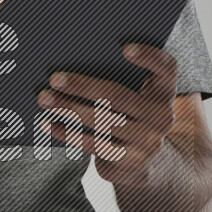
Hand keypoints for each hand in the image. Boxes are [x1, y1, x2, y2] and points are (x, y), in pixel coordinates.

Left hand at [35, 42, 178, 186]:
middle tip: (54, 78)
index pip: (166, 68)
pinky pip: (94, 144)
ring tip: (44, 99)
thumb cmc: (130, 117)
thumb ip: (121, 78)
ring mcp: (148, 141)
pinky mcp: (131, 161)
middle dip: (82, 86)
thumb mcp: (136, 97)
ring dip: (69, 108)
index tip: (124, 48)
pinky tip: (49, 123)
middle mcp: (162, 116)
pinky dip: (68, 132)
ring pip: (102, 121)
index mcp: (164, 92)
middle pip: (119, 96)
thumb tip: (73, 59)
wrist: (146, 163)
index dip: (148, 56)